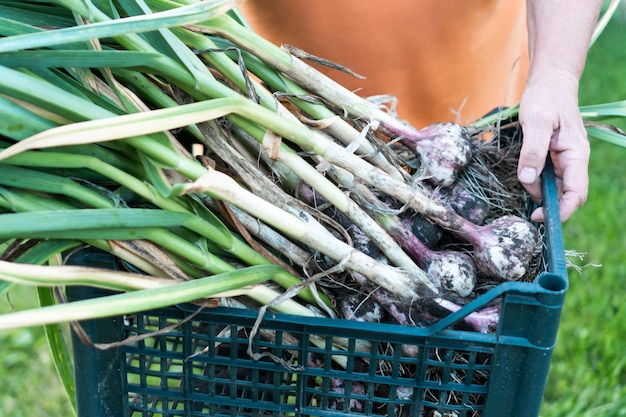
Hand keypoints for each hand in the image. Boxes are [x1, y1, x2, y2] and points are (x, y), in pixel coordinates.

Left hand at [517, 71, 589, 221]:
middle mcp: (573, 161)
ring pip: (551, 186)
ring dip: (535, 189)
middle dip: (545, 202)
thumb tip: (528, 179)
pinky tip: (523, 173)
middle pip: (563, 194)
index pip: (576, 193)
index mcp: (576, 155)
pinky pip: (544, 176)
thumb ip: (532, 150)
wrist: (550, 81)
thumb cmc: (546, 97)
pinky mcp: (552, 156)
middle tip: (522, 199)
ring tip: (521, 174)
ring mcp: (563, 159)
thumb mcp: (537, 122)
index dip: (561, 210)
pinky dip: (533, 179)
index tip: (538, 216)